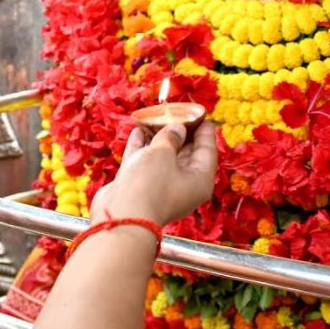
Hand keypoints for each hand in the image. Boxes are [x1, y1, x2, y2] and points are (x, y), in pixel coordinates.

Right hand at [89, 121, 217, 226]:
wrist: (121, 215)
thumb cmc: (150, 183)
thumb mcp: (164, 152)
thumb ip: (171, 136)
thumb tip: (178, 128)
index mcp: (199, 180)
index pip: (208, 151)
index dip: (204, 130)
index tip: (200, 114)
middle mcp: (183, 185)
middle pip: (186, 154)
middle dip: (180, 132)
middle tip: (177, 113)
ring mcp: (161, 187)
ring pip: (162, 158)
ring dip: (158, 138)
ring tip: (156, 119)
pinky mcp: (140, 188)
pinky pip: (144, 163)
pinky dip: (142, 148)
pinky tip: (139, 132)